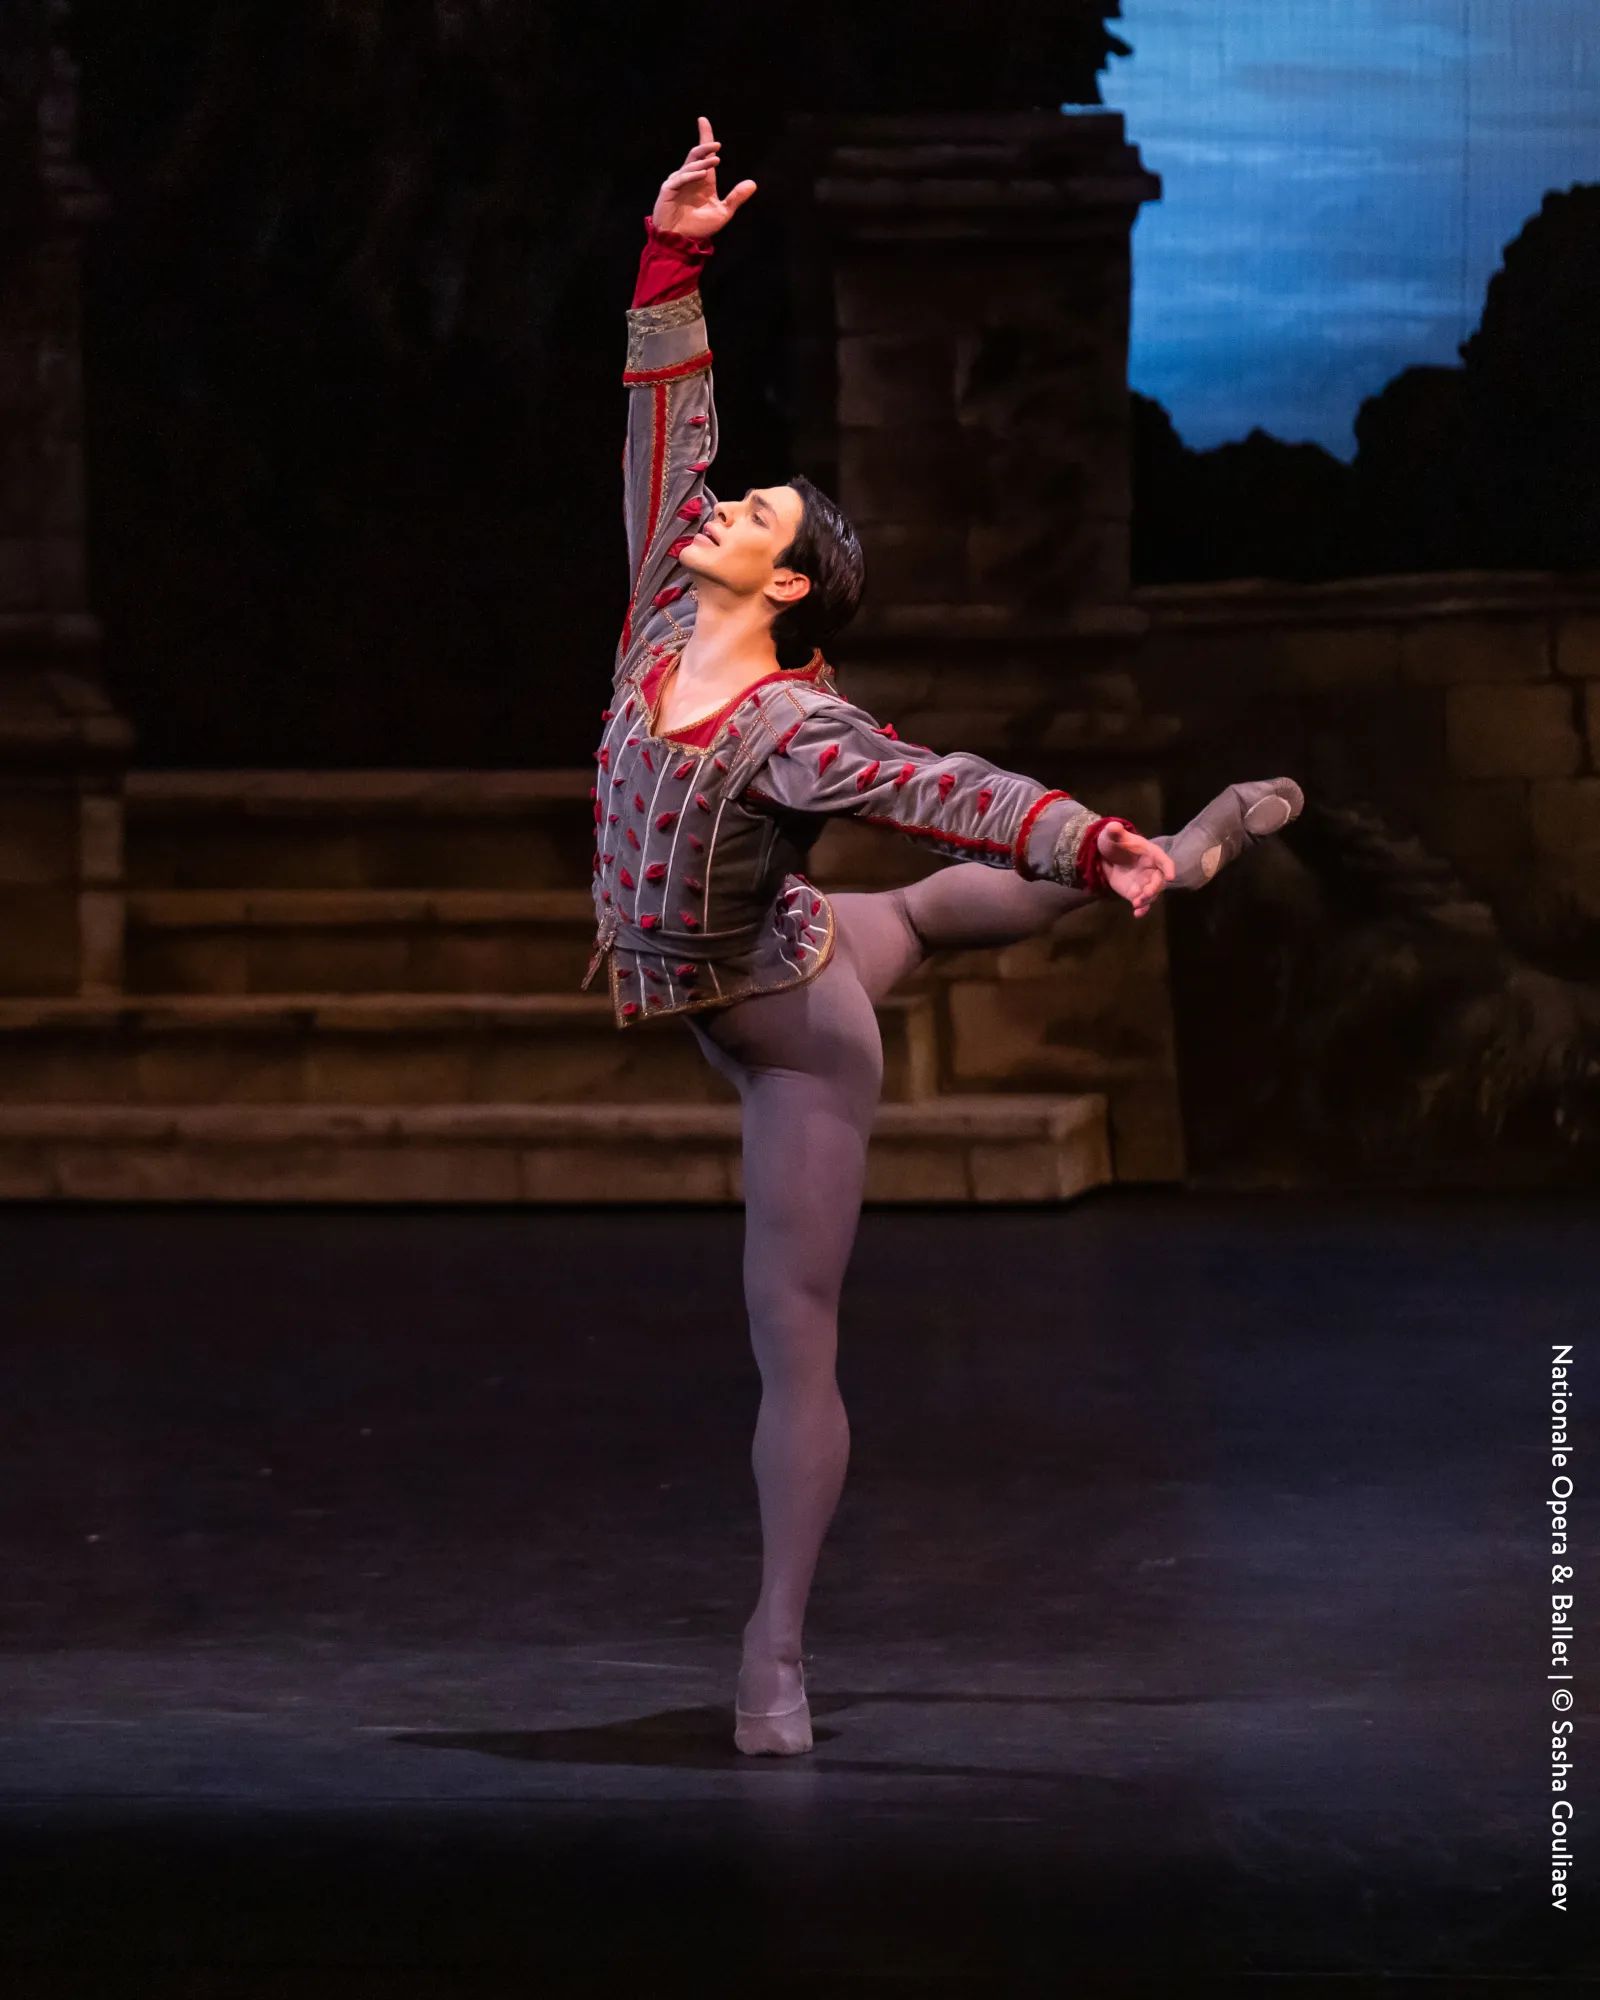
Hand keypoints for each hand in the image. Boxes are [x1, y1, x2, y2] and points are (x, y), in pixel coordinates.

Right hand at [652, 116, 756, 240]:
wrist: (682, 241)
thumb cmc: (699, 228)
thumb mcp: (723, 213)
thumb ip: (736, 198)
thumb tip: (753, 183)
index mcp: (702, 180)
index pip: (703, 153)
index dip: (704, 136)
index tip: (703, 120)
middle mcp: (689, 177)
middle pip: (696, 155)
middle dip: (706, 147)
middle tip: (718, 145)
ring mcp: (677, 183)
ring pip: (689, 165)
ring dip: (702, 162)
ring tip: (715, 160)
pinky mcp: (668, 191)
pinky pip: (679, 179)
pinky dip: (690, 175)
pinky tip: (702, 174)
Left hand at [1097, 822, 1174, 919]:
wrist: (1105, 856)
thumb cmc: (1115, 843)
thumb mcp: (1112, 835)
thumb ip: (1114, 832)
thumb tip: (1112, 827)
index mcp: (1150, 853)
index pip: (1163, 860)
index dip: (1168, 867)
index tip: (1171, 876)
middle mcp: (1152, 869)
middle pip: (1159, 880)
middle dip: (1155, 888)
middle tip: (1145, 894)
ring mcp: (1145, 883)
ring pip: (1151, 894)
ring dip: (1147, 900)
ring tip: (1137, 904)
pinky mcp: (1136, 893)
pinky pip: (1142, 903)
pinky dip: (1142, 909)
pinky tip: (1137, 914)